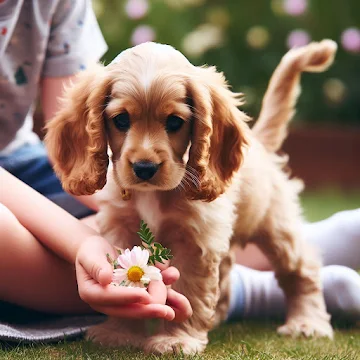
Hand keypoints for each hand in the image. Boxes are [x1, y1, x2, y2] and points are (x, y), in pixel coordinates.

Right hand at [75, 237, 191, 320]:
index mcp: (92, 294)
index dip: (127, 297)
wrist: (96, 250)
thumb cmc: (91, 251)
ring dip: (157, 304)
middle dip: (148, 311)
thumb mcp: (90, 255)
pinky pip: (146, 295)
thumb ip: (97, 266)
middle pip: (128, 309)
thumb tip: (106, 279)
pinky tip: (171, 281)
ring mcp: (120, 300)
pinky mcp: (130, 294)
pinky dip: (159, 290)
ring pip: (140, 306)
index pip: (109, 298)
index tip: (144, 295)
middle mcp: (106, 302)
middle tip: (167, 312)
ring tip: (175, 308)